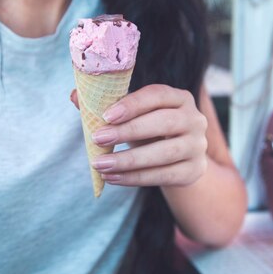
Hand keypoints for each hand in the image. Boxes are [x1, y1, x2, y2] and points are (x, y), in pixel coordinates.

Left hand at [71, 84, 208, 186]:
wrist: (176, 160)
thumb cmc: (149, 130)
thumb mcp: (132, 116)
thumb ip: (106, 105)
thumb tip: (75, 95)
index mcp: (180, 97)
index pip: (158, 95)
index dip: (132, 104)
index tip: (106, 115)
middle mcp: (195, 119)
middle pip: (163, 123)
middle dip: (128, 131)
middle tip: (98, 139)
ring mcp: (198, 146)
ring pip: (164, 153)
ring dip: (129, 160)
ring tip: (100, 164)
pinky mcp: (195, 170)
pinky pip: (164, 176)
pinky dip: (135, 178)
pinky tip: (112, 177)